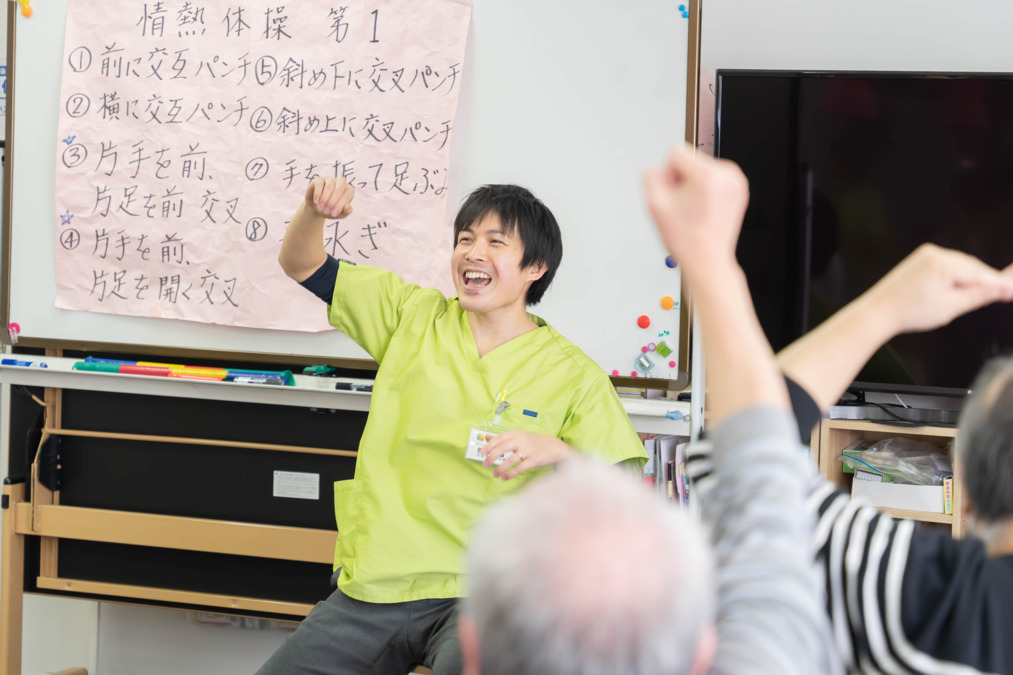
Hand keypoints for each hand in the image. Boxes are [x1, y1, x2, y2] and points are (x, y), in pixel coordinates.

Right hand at [305, 176, 354, 219]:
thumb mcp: (340, 214)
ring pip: (329, 185)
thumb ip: (347, 211)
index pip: (347, 195)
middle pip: (339, 188)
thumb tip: (347, 206)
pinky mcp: (319, 180)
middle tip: (326, 211)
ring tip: (320, 208)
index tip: (333, 214)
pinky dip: (317, 193)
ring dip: (324, 198)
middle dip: (332, 201)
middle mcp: (341, 183)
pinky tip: (316, 201)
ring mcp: (330, 180)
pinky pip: (319, 184)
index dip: (340, 205)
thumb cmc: (331, 211)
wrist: (317, 209)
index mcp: (348, 190)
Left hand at [482, 430, 574, 479]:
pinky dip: (511, 474)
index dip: (488, 446)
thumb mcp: (518, 436)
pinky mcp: (534, 460)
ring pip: (510, 460)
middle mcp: (521, 440)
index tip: (482, 453)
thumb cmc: (534, 442)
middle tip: (485, 464)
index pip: (499, 438)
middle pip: (502, 448)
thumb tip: (486, 437)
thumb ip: (503, 438)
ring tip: (495, 474)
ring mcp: (528, 450)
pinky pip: (520, 468)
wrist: (554, 446)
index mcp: (516, 433)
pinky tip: (505, 478)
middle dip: (491, 457)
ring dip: (500, 468)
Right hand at [643, 146, 749, 273]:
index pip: (675, 152)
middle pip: (690, 158)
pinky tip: (705, 208)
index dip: (668, 174)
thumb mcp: (654, 204)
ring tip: (696, 208)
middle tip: (685, 205)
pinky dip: (707, 189)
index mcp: (707, 176)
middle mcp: (727, 174)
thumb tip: (662, 168)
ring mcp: (736, 181)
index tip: (674, 195)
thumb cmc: (686, 238)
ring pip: (702, 166)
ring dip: (694, 184)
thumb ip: (651, 175)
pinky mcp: (739, 187)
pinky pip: (714, 176)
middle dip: (683, 179)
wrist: (708, 258)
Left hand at [865, 243, 1012, 335]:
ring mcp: (926, 254)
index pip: (980, 273)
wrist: (878, 312)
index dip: (1000, 282)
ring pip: (961, 266)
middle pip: (972, 267)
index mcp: (942, 263)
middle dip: (986, 280)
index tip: (1012, 289)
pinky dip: (957, 276)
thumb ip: (979, 296)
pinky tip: (960, 288)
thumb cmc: (909, 312)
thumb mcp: (951, 307)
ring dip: (972, 278)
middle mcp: (935, 253)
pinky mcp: (921, 259)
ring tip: (981, 294)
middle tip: (1005, 292)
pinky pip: (948, 266)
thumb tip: (1001, 289)